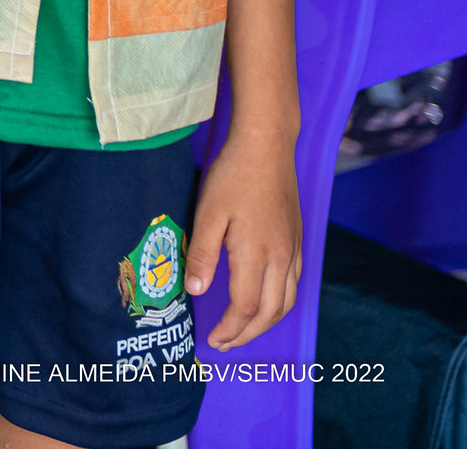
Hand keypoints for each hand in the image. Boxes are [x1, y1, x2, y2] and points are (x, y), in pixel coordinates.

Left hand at [188, 133, 301, 349]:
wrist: (266, 147)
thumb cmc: (232, 176)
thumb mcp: (207, 212)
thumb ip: (202, 254)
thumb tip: (194, 291)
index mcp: (257, 254)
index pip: (247, 307)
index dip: (231, 329)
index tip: (214, 340)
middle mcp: (281, 258)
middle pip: (271, 312)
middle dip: (248, 334)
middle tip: (226, 343)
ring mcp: (293, 249)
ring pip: (288, 301)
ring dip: (267, 323)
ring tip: (244, 329)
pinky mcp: (296, 239)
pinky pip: (294, 283)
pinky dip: (280, 302)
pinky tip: (265, 300)